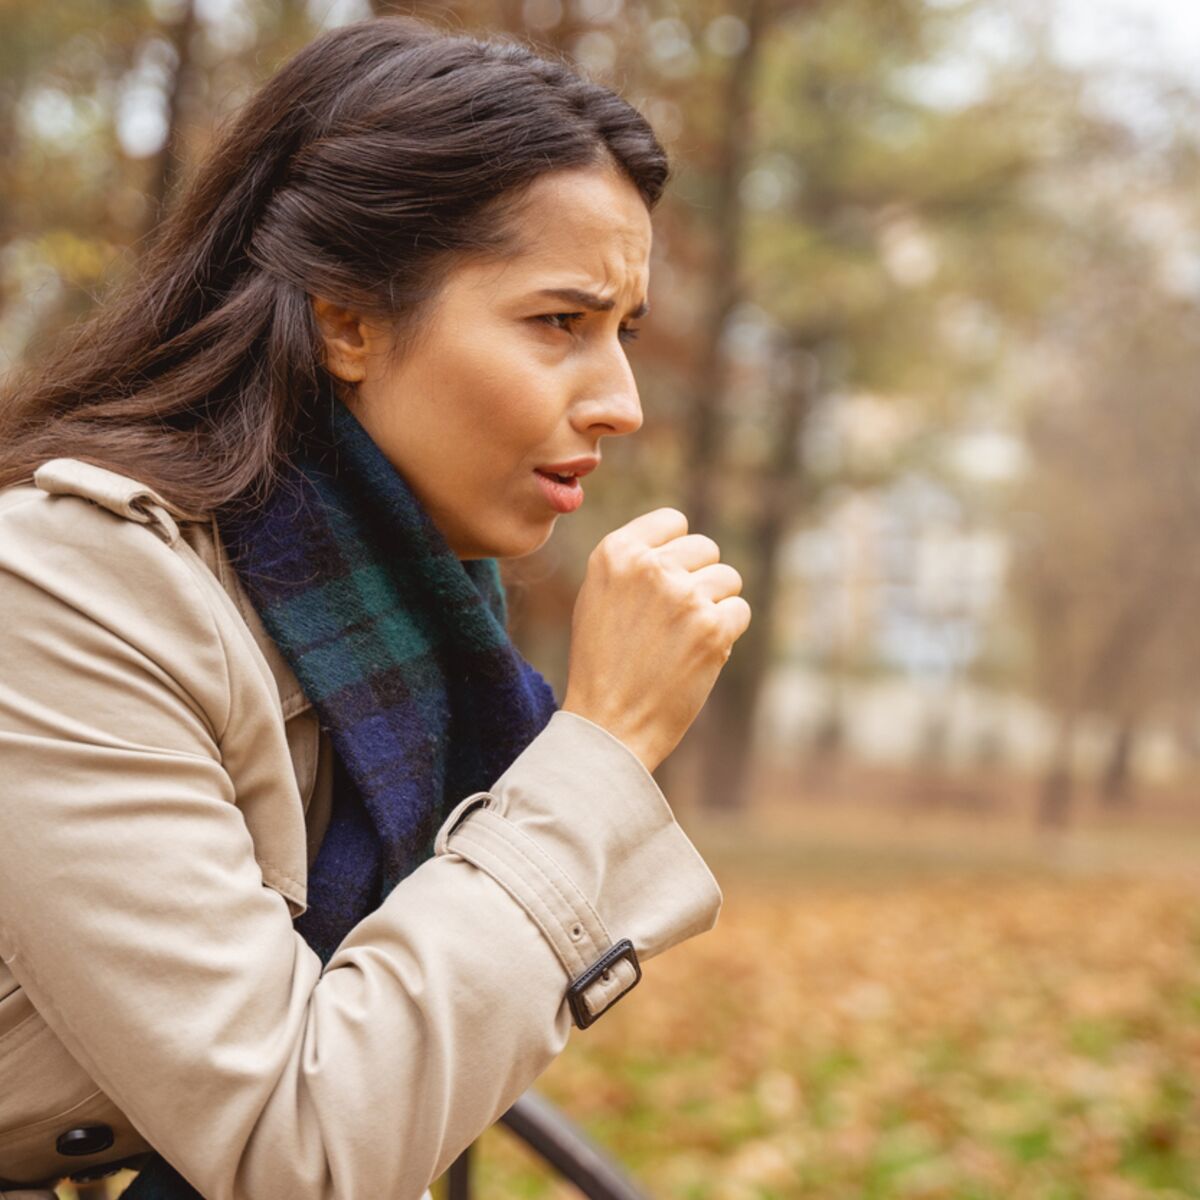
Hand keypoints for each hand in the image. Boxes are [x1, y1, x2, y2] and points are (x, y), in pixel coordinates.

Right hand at [561, 507, 751, 773]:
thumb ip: (634, 562)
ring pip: (728, 578)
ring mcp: (683, 595)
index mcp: (616, 552)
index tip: (665, 582)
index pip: (673, 521)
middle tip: (674, 620)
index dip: (676, 552)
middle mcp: (650, 566)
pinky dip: (727, 633)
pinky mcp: (712, 627)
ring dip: (716, 606)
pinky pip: (740, 611)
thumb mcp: (599, 596)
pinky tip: (698, 654)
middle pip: (706, 547)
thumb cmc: (603, 664)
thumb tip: (680, 543)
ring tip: (683, 639)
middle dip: (699, 579)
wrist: (610, 724)